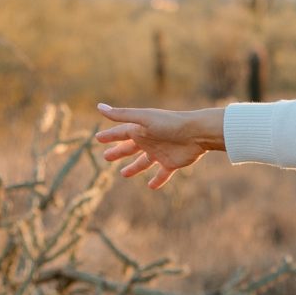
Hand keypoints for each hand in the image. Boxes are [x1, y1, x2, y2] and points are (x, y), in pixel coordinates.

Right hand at [95, 104, 225, 189]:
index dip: (110, 136)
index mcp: (141, 130)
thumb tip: (98, 107)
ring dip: (134, 168)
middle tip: (106, 157)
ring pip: (144, 162)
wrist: (197, 133)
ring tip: (123, 174)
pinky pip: (163, 174)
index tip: (98, 138)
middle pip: (130, 148)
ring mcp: (160, 153)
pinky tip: (151, 187)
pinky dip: (157, 180)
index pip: (121, 133)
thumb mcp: (143, 119)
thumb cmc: (169, 124)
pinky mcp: (171, 164)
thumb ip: (121, 115)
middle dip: (118, 152)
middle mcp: (149, 141)